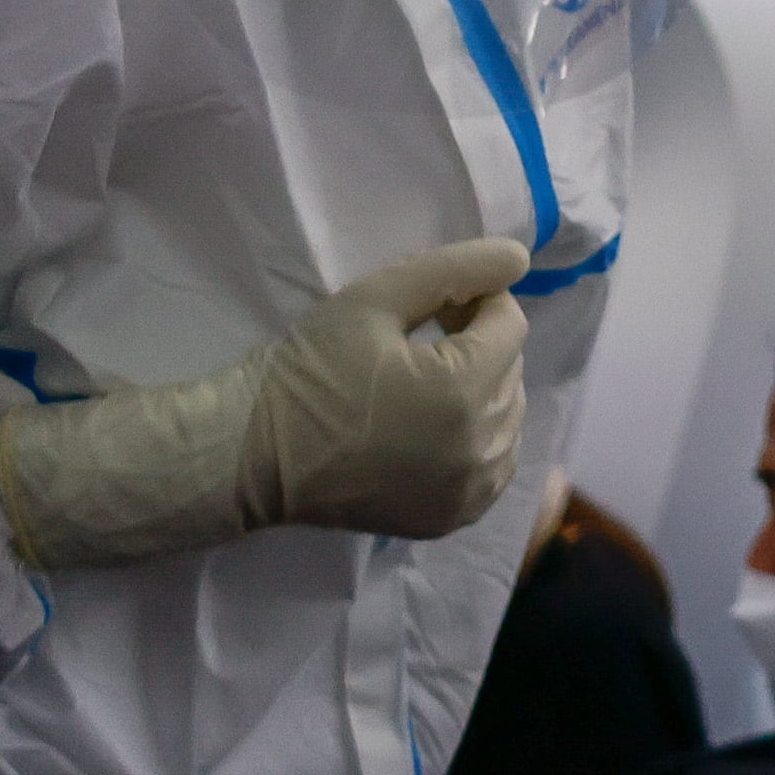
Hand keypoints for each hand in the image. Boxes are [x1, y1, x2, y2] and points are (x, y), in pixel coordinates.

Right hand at [0, 241, 529, 568]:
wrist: (255, 457)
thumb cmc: (307, 370)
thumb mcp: (372, 300)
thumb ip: (451, 270)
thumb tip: (519, 256)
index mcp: (463, 391)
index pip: (510, 324)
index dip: (476, 301)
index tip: (433, 306)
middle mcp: (480, 449)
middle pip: (511, 371)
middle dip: (478, 345)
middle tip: (421, 340)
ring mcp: (470, 492)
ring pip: (507, 419)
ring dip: (481, 392)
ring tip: (422, 385)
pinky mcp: (453, 518)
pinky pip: (493, 465)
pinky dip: (476, 439)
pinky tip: (431, 428)